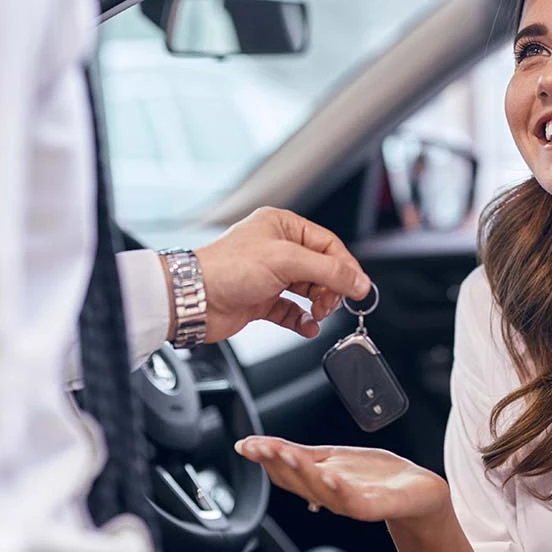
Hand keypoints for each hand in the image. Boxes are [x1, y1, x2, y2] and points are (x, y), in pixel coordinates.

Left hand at [186, 207, 370, 342]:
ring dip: (319, 304)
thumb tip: (359, 281)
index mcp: (282, 226)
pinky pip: (292, 311)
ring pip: (308, 290)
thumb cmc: (226, 269)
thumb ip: (328, 271)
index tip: (359, 288)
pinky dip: (303, 320)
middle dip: (331, 288)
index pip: (328, 244)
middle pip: (321, 268)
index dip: (346, 267)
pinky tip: (308, 326)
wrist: (192, 299)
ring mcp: (268, 276)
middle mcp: (276, 248)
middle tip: (332, 302)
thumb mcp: (286, 261)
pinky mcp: (260, 300)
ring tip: (319, 313)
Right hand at [234, 435, 449, 523]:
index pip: (284, 472)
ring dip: (301, 472)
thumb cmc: (375, 476)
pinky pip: (352, 499)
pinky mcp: (375, 506)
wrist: (417, 493)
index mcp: (317, 483)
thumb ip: (298, 455)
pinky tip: (329, 474)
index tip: (246, 445)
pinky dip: (338, 488)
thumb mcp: (330, 458)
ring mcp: (352, 502)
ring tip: (285, 454)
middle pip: (297, 482)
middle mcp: (330, 496)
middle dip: (276, 462)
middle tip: (259, 446)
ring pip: (319, 490)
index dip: (264, 458)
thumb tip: (258, 445)